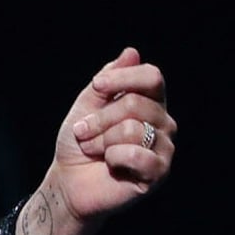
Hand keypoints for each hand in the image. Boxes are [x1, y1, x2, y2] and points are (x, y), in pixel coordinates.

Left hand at [52, 47, 176, 221]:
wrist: (69, 181)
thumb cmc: (80, 142)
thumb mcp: (88, 105)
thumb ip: (109, 79)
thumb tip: (132, 52)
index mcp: (150, 101)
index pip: (152, 77)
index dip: (123, 78)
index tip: (97, 86)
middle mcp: (163, 122)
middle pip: (135, 104)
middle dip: (100, 119)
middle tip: (84, 133)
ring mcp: (164, 147)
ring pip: (133, 129)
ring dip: (102, 140)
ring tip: (94, 150)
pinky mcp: (159, 172)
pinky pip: (137, 154)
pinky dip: (114, 158)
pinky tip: (111, 165)